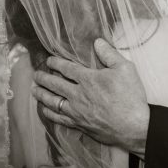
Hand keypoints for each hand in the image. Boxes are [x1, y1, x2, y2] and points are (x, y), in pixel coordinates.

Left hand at [32, 38, 149, 156]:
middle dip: (44, 78)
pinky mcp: (79, 124)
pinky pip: (59, 118)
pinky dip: (49, 113)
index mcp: (88, 79)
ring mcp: (77, 111)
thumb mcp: (125, 68)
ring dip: (42, 95)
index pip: (67, 68)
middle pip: (55, 85)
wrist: (133, 126)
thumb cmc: (130, 96)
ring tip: (34, 90)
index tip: (49, 60)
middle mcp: (78, 95)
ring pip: (53, 102)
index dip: (56, 63)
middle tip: (36, 75)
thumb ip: (109, 54)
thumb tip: (97, 42)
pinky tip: (46, 111)